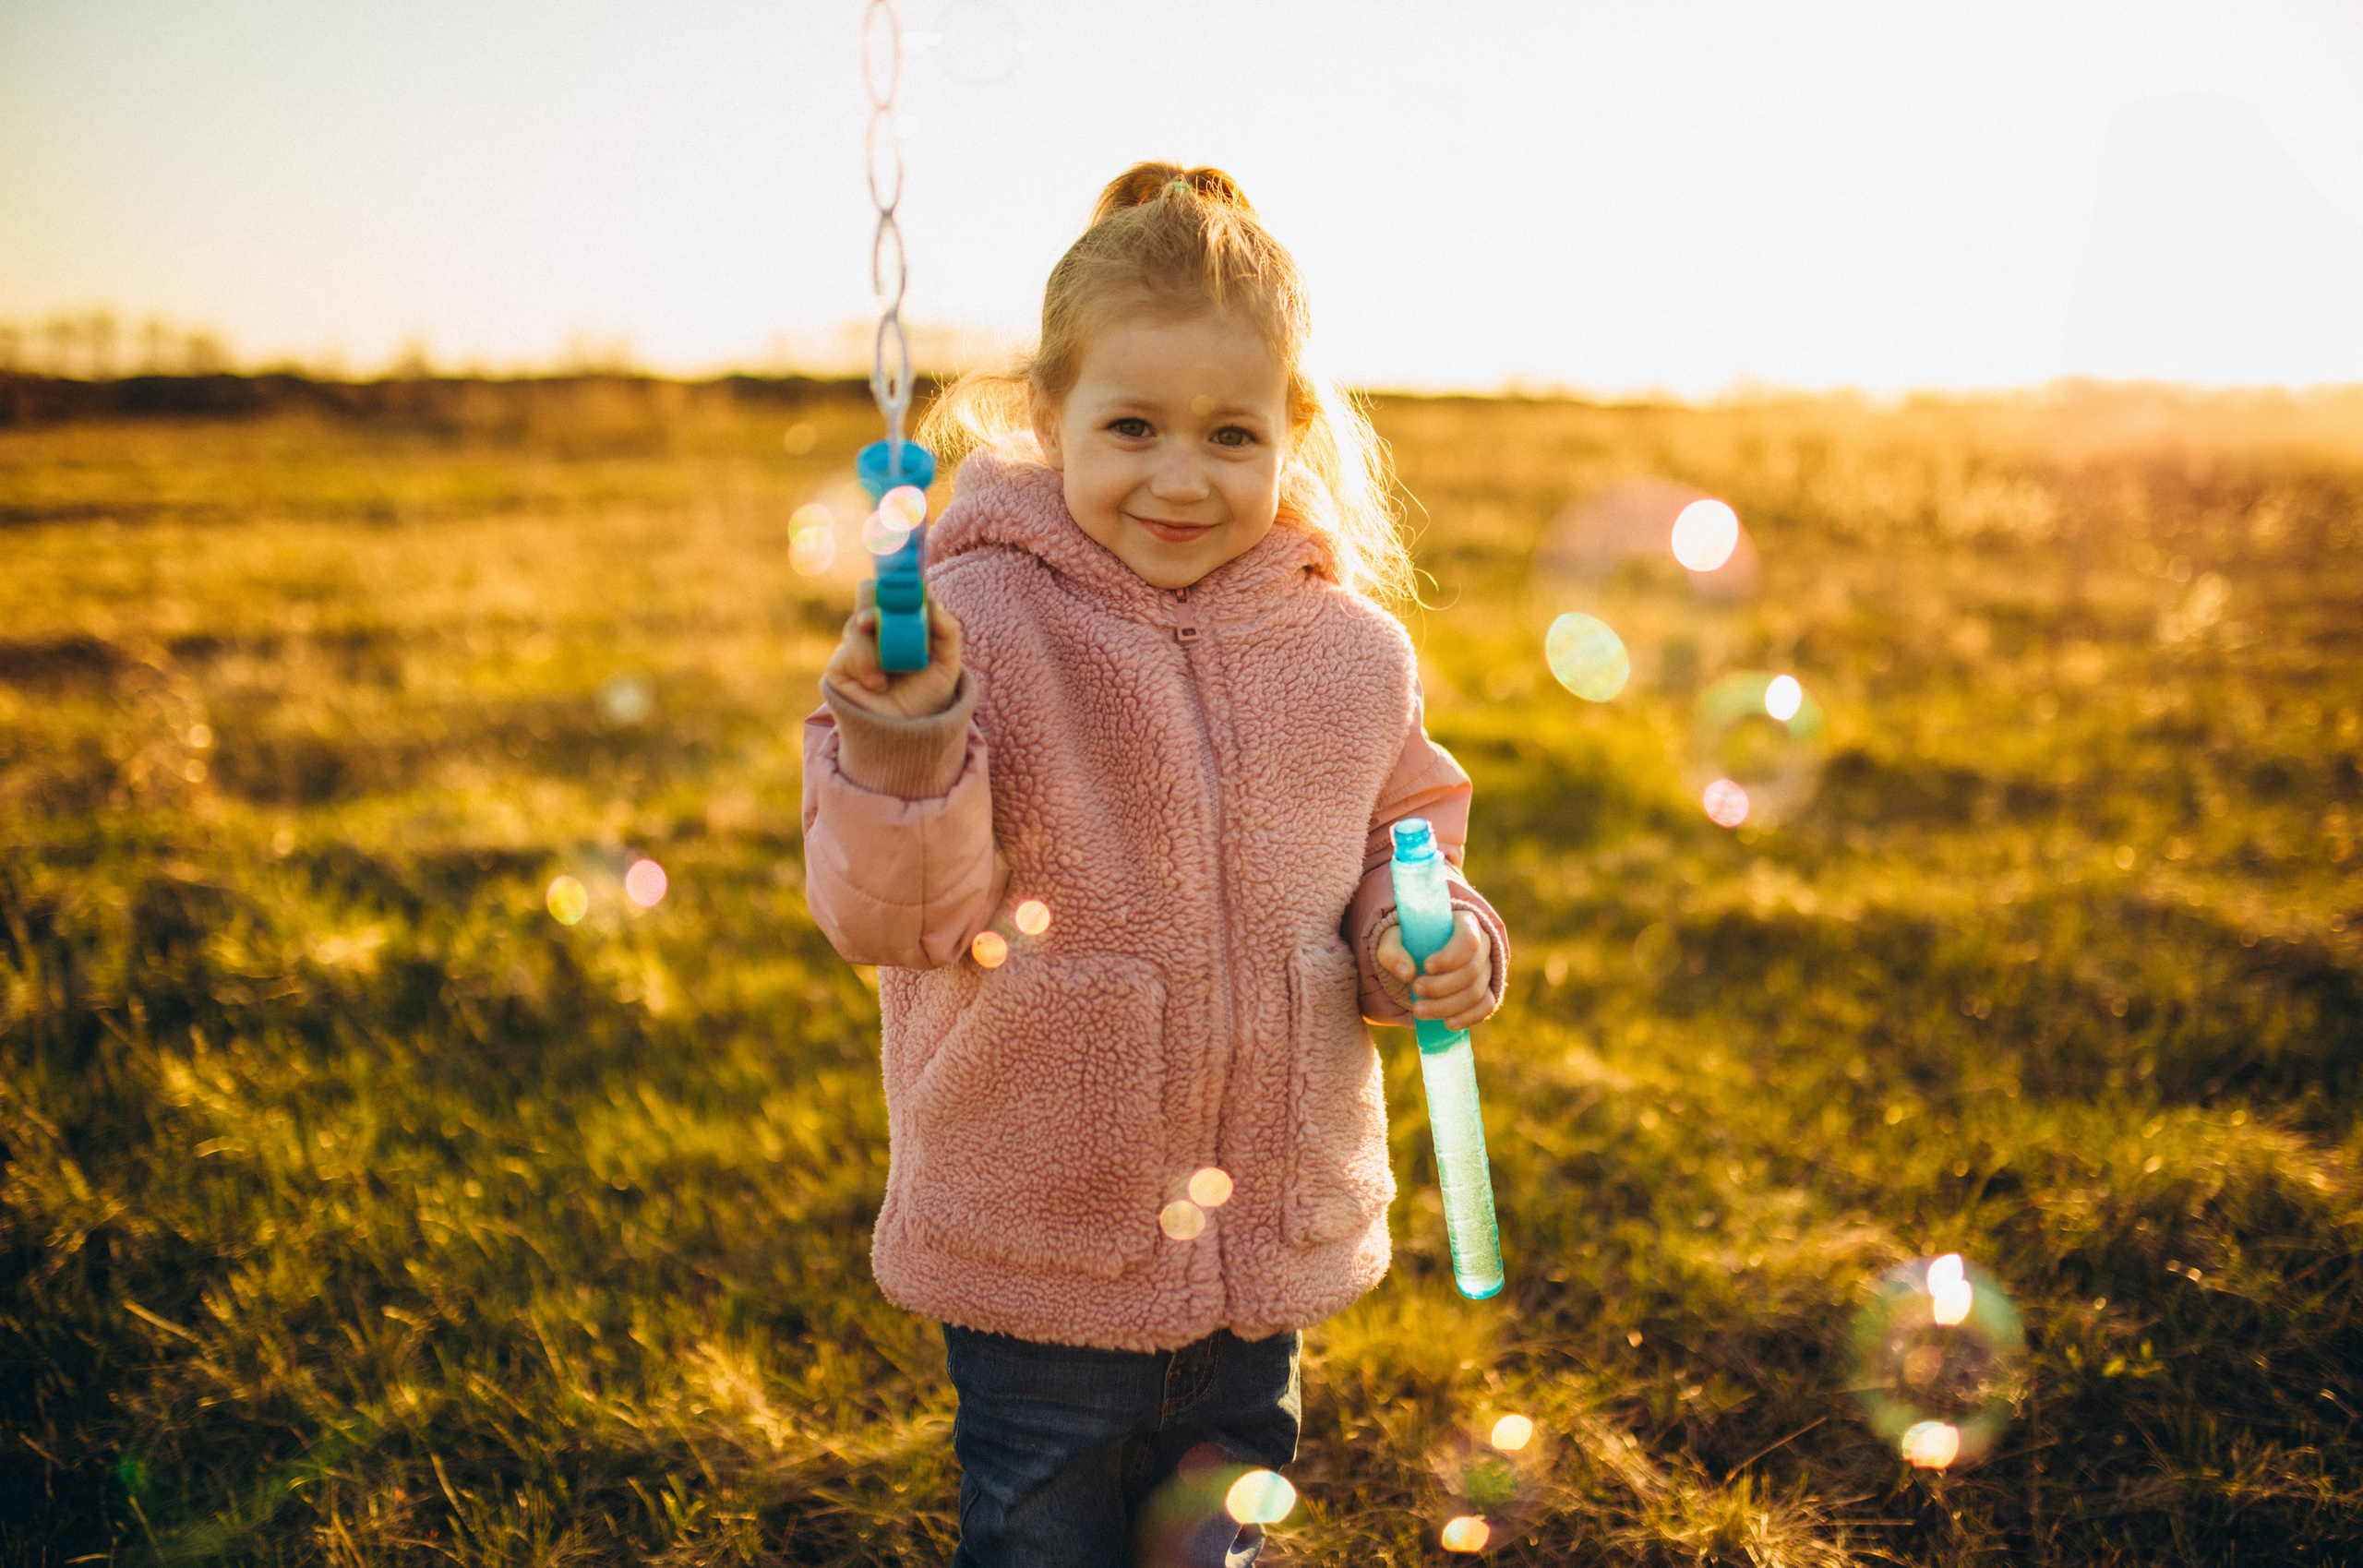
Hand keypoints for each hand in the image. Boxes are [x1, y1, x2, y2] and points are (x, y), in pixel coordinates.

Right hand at [822, 580, 964, 719]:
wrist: (910, 732)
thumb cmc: (929, 694)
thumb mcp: (947, 663)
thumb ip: (947, 632)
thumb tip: (933, 603)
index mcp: (902, 618)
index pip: (895, 585)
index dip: (895, 573)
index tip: (903, 572)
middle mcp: (877, 626)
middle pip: (867, 592)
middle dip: (872, 601)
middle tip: (878, 619)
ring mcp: (857, 643)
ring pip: (855, 626)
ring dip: (874, 650)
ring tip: (889, 674)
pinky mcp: (839, 665)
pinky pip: (846, 652)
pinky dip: (865, 666)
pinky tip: (878, 684)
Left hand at [1376, 910, 1495, 1030]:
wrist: (1419, 955)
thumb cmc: (1409, 941)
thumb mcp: (1393, 938)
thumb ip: (1392, 950)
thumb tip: (1406, 973)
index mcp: (1465, 923)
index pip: (1469, 940)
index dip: (1450, 957)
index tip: (1427, 967)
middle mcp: (1483, 945)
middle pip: (1472, 970)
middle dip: (1442, 985)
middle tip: (1415, 990)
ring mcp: (1487, 969)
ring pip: (1476, 992)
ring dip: (1447, 1005)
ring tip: (1419, 1010)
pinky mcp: (1487, 991)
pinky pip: (1485, 1006)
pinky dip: (1468, 1017)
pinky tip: (1447, 1023)